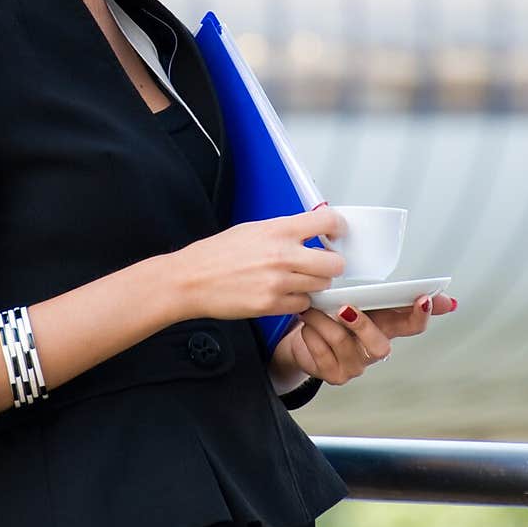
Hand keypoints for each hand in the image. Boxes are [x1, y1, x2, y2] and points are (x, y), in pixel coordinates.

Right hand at [176, 205, 346, 322]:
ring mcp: (279, 282)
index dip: (337, 228)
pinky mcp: (272, 305)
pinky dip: (297, 301)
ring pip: (321, 285)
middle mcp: (282, 254)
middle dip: (330, 264)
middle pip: (334, 262)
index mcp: (278, 230)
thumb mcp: (251, 230)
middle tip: (320, 264)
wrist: (190, 280)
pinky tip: (281, 294)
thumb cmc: (215, 255)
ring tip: (294, 280)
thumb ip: (283, 231)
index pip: (327, 221)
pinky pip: (302, 304)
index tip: (336, 234)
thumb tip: (308, 232)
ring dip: (313, 284)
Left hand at [277, 291, 456, 386]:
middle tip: (344, 308)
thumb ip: (371, 291)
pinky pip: (322, 352)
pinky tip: (308, 325)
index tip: (424, 298)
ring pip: (342, 343)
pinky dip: (311, 333)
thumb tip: (388, 273)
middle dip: (361, 325)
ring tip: (311, 309)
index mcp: (386, 327)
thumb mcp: (354, 299)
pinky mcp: (335, 375)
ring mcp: (356, 366)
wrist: (303, 341)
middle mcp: (375, 349)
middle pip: (380, 346)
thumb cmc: (333, 317)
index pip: (413, 324)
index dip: (423, 314)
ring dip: (323, 322)